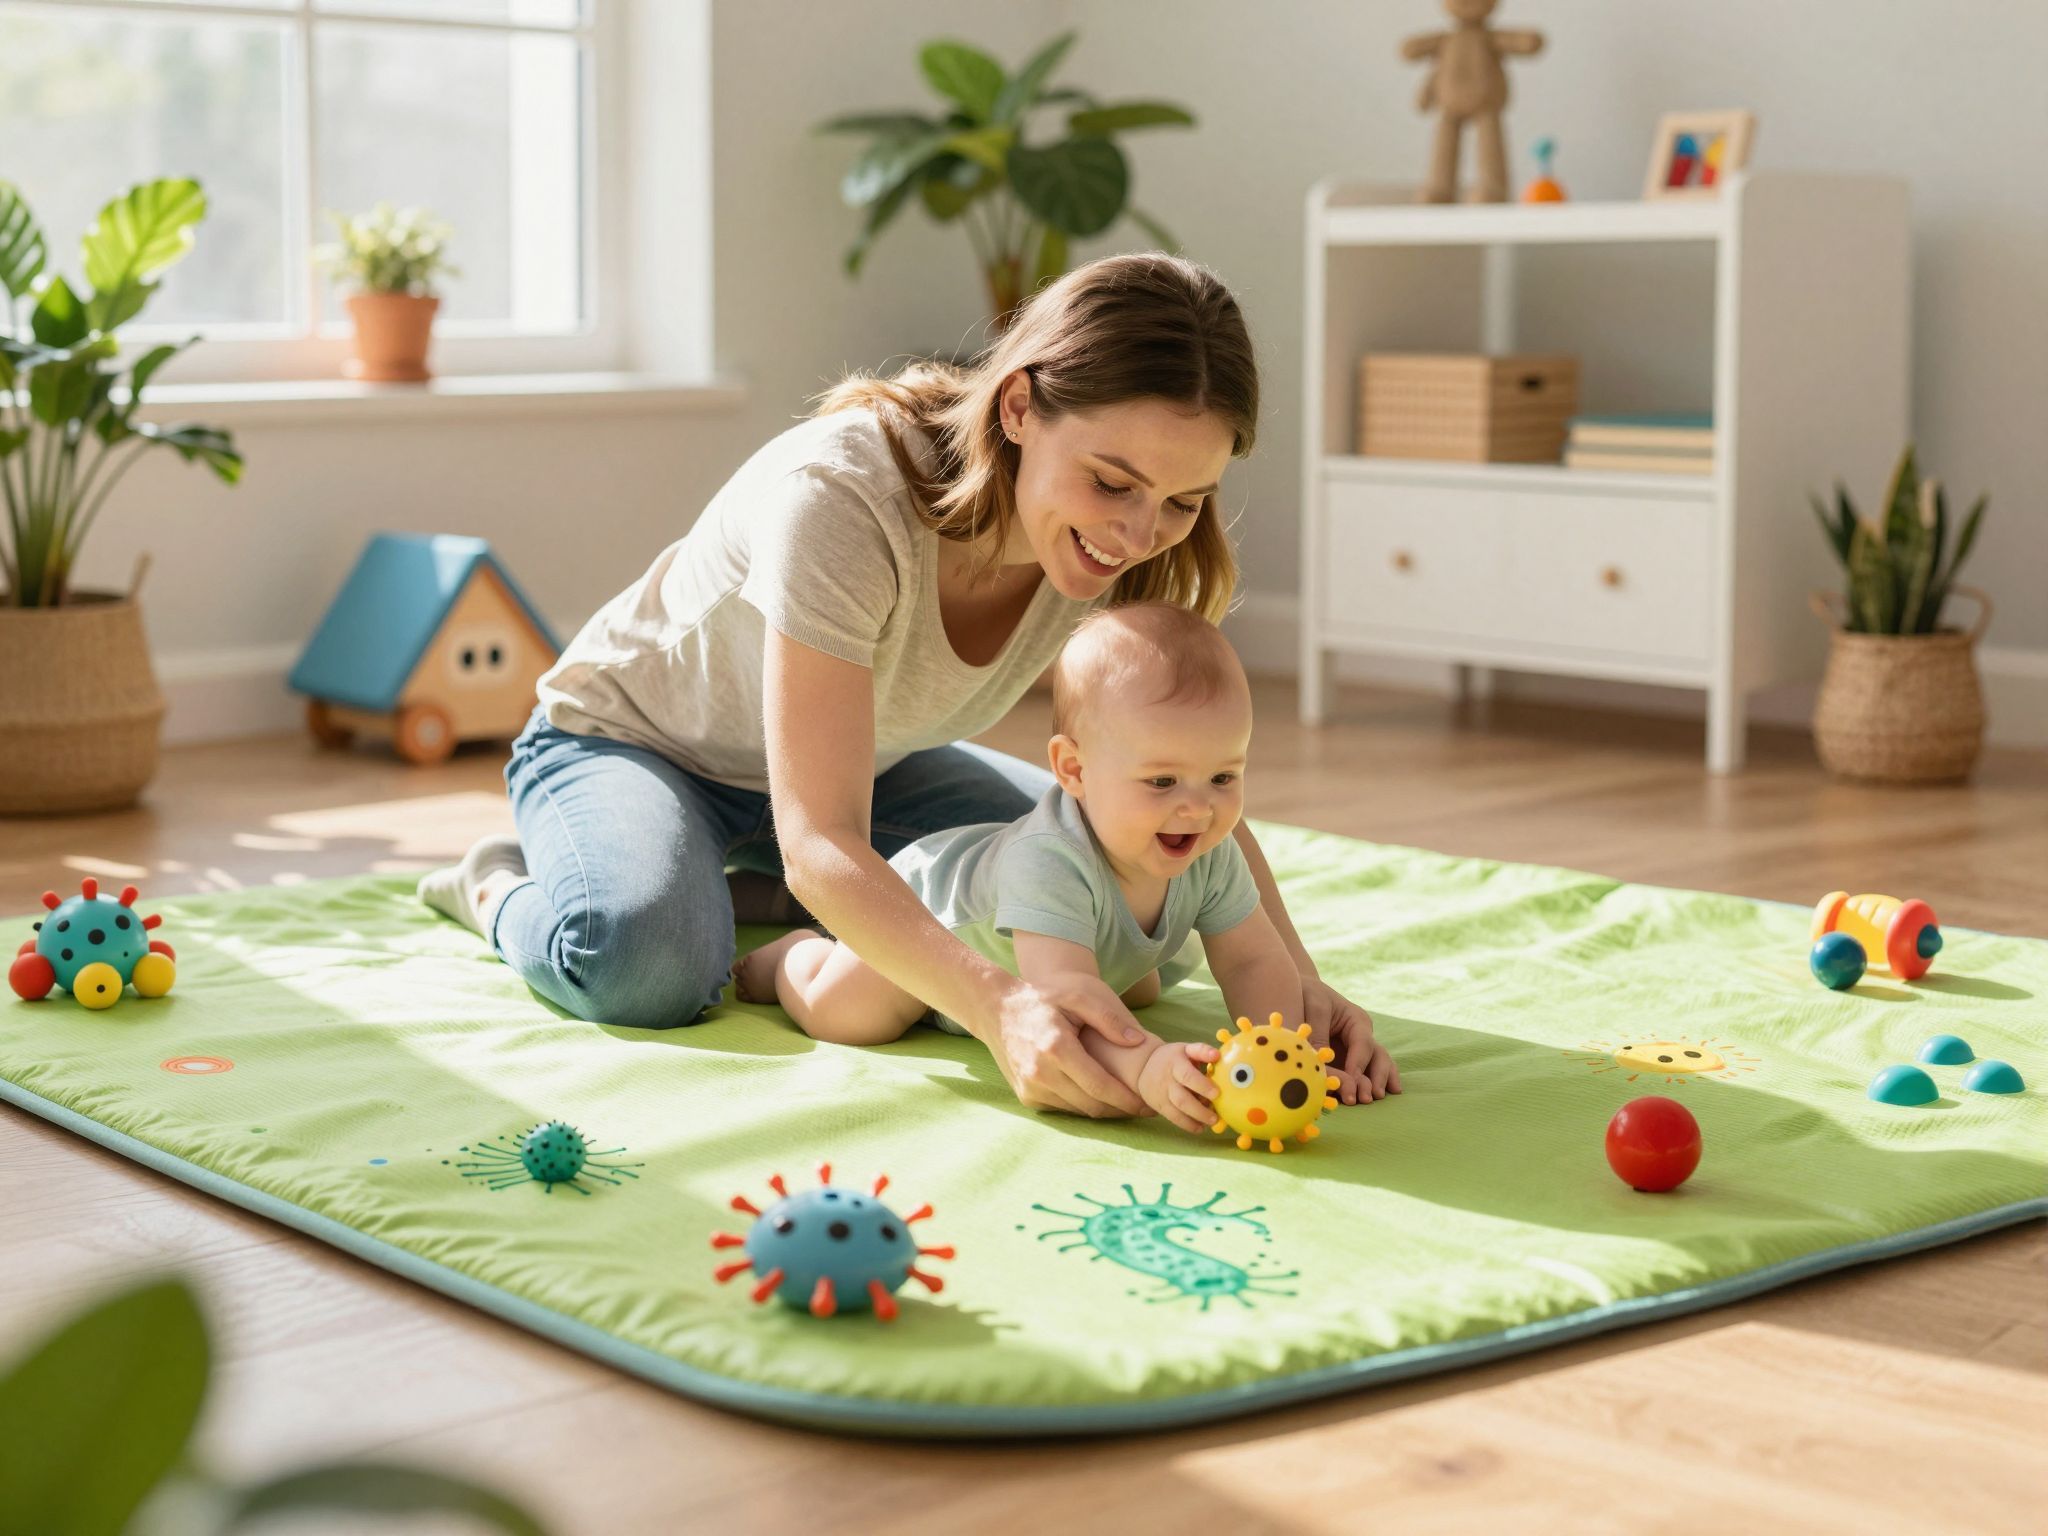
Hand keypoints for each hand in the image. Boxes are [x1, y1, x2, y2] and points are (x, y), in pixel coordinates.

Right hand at [987, 975, 1147, 1118]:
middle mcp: (1040, 1074)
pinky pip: (1062, 1108)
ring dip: (1102, 1110)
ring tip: (1124, 1102)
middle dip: (1120, 1110)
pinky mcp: (1026, 1096)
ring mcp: (1030, 1088)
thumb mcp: (1077, 995)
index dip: (1127, 1100)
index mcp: (1056, 1049)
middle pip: (1091, 1105)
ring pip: (1077, 1110)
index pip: (1100, 1087)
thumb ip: (1109, 1018)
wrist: (996, 1009)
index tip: (1148, 1105)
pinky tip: (1095, 1095)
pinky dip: (1082, 1104)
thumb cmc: (1041, 999)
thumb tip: (1138, 1042)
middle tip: (1143, 1107)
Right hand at [1138, 1041, 1220, 1134]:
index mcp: (1175, 1063)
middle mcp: (1167, 1080)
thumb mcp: (1186, 1049)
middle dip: (1200, 1109)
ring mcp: (1163, 1095)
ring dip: (1196, 1118)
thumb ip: (1202, 1051)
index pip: (1188, 1075)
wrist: (1144, 1067)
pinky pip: (1174, 1118)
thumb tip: (1217, 1055)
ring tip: (1212, 1121)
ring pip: (1178, 1110)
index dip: (1202, 1085)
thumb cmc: (1174, 1058)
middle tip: (1216, 1115)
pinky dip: (1188, 1125)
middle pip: (1182, 1098)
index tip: (1217, 1093)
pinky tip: (1201, 1127)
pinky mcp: (1160, 1106)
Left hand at [1301, 975, 1399, 1104]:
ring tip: (1374, 1099)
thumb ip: (1319, 1036)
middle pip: (1377, 1057)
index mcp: (1356, 1020)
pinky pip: (1368, 1073)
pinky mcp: (1350, 1061)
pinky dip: (1378, 1082)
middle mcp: (1362, 1036)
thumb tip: (1322, 1067)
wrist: (1300, 990)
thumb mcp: (1314, 1009)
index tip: (1351, 1081)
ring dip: (1379, 1082)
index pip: (1363, 1044)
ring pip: (1379, 1065)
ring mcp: (1358, 1050)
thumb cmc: (1308, 995)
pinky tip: (1387, 1094)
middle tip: (1366, 1098)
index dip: (1358, 1064)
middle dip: (1374, 1077)